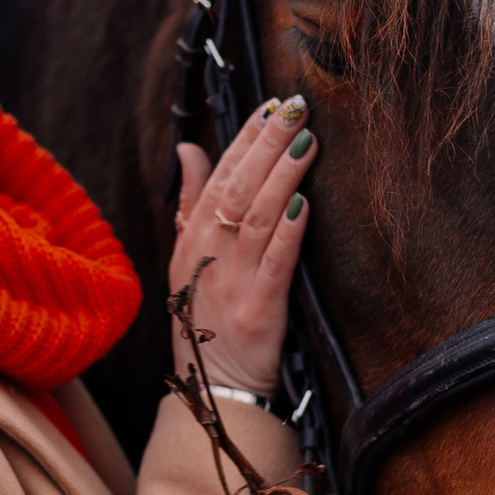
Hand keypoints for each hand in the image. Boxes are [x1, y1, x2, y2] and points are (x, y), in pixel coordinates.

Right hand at [168, 96, 316, 397]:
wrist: (211, 389)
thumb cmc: (204, 319)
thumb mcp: (187, 258)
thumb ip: (190, 200)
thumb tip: (187, 148)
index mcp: (193, 238)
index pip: (218, 175)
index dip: (244, 138)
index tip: (269, 105)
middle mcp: (208, 255)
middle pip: (237, 188)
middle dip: (266, 143)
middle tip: (295, 106)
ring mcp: (231, 283)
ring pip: (257, 218)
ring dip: (282, 176)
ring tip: (306, 141)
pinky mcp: (258, 311)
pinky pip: (274, 265)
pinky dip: (287, 233)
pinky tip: (302, 204)